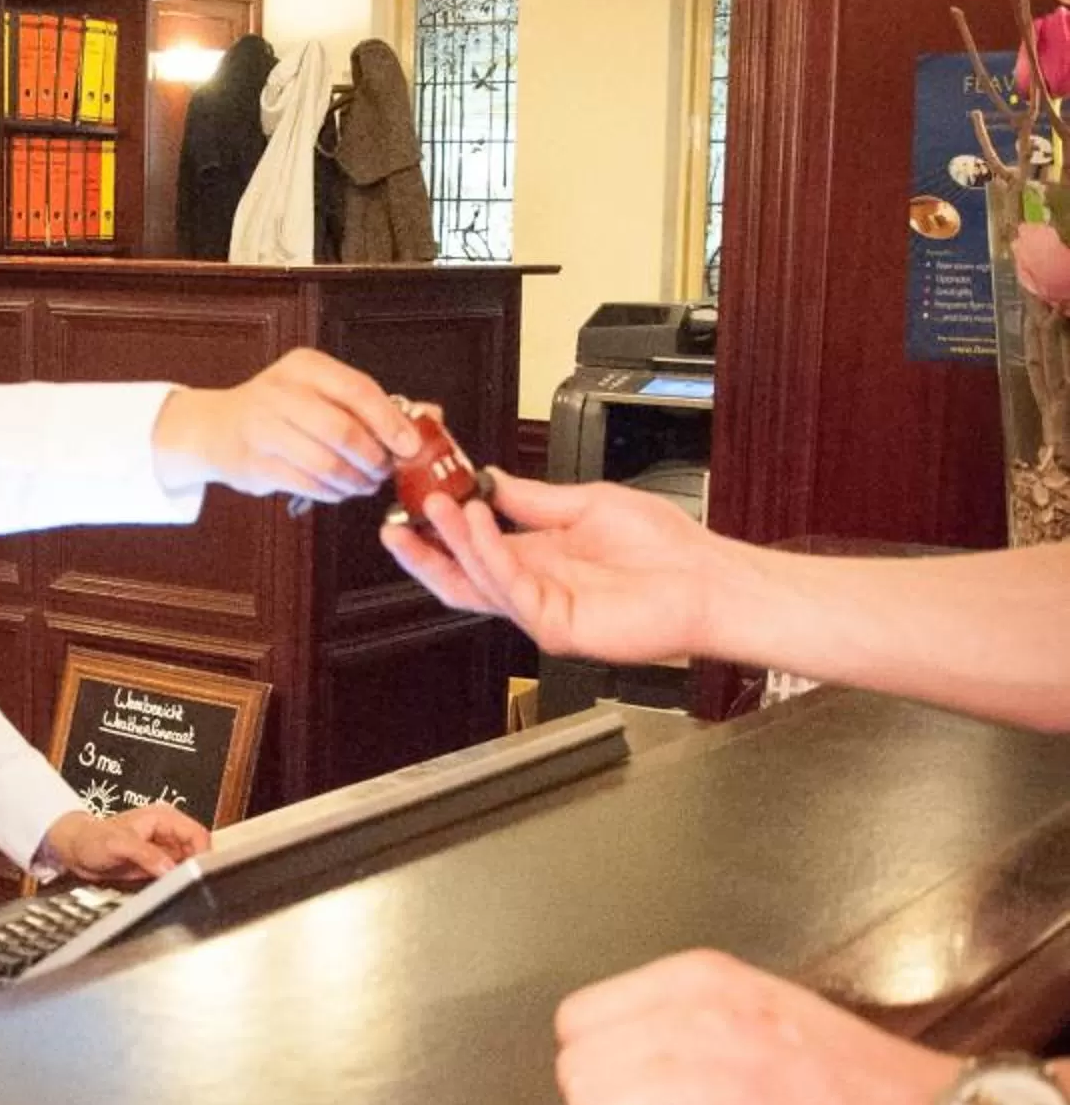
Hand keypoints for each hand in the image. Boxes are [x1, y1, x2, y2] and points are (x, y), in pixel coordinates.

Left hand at [42, 800, 210, 884]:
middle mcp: (167, 832)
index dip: (201, 853)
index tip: (196, 872)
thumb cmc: (92, 839)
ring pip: (187, 864)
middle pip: (196, 851)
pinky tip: (166, 890)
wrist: (75, 851)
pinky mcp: (157, 865)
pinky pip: (174, 875)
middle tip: (185, 884)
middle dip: (193, 867)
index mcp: (163, 818)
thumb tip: (169, 867)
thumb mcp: (118, 844)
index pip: (197, 834)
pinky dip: (174, 883)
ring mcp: (163, 849)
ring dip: (184, 877)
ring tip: (174, 888)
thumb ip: (146, 854)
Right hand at [154, 352, 405, 502]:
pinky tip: (339, 490)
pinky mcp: (254, 462)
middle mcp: (281, 391)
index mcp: (306, 366)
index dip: (389, 422)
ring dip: (354, 480)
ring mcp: (263, 427)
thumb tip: (432, 417)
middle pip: (342, 430)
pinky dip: (331, 492)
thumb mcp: (323, 392)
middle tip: (385, 471)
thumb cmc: (282, 410)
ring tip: (365, 484)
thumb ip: (375, 404)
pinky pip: (306, 483)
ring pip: (325, 462)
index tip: (409, 447)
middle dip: (372, 458)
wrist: (216, 427)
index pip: (358, 390)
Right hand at [381, 469, 741, 664]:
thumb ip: (535, 498)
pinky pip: (510, 588)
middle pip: (460, 574)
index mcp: (538, 557)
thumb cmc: (666, 550)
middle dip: (424, 548)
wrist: (707, 580)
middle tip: (398, 517)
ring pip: (477, 581)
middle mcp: (534, 585)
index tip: (420, 494)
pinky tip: (478, 522)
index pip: (474, 545)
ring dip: (452, 541)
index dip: (442, 524)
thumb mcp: (588, 503)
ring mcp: (542, 608)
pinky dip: (489, 553)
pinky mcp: (555, 625)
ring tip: (437, 505)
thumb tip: (492, 479)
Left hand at [553, 949, 958, 1104]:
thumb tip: (616, 1044)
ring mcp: (719, 1085)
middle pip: (576, 1066)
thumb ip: (690, 1013)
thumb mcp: (765, 1006)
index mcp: (708, 981)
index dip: (601, 1059)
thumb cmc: (860, 1080)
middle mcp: (706, 1022)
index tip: (638, 1081)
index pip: (579, 1017)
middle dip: (604, 1102)